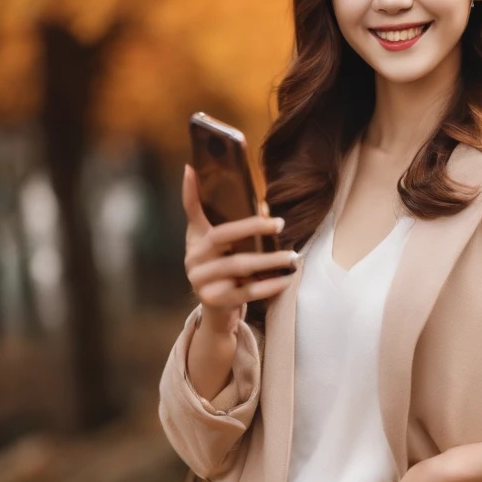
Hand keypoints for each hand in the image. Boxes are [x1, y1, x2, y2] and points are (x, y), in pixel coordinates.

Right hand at [182, 164, 298, 334]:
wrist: (217, 313)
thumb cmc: (225, 273)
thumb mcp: (223, 249)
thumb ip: (237, 228)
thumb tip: (265, 205)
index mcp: (196, 241)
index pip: (191, 211)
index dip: (189, 192)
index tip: (190, 169)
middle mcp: (194, 259)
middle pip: (223, 236)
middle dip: (253, 228)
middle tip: (279, 223)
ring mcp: (202, 281)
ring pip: (240, 265)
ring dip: (270, 260)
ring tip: (293, 256)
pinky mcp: (216, 300)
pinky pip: (247, 291)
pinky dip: (269, 285)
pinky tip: (286, 280)